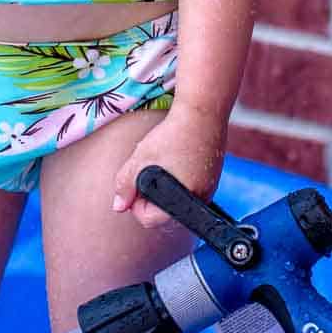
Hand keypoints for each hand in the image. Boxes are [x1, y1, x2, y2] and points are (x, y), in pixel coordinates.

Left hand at [110, 108, 227, 227]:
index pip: (149, 220)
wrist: (203, 112)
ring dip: (164, 186)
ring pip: (176, 199)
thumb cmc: (173, 135)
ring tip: (162, 160)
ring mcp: (209, 190)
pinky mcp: (213, 178)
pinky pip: (190, 187)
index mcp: (181, 203)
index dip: (136, 203)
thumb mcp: (140, 159)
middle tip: (147, 168)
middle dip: (150, 195)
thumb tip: (118, 207)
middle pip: (163, 212)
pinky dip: (179, 178)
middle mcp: (199, 202)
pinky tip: (176, 158)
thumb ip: (125, 185)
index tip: (135, 183)